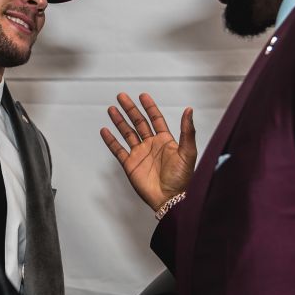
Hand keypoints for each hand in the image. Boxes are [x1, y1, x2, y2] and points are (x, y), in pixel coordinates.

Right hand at [100, 92, 195, 208]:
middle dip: (130, 109)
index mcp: (165, 141)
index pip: (155, 119)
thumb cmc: (182, 179)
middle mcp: (151, 145)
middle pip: (139, 122)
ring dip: (120, 121)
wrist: (170, 199)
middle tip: (122, 96)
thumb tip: (189, 110)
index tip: (143, 96)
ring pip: (127, 133)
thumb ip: (187, 131)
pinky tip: (105, 131)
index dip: (149, 107)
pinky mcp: (130, 164)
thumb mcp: (188, 152)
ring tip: (112, 109)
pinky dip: (111, 140)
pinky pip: (118, 150)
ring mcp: (140, 154)